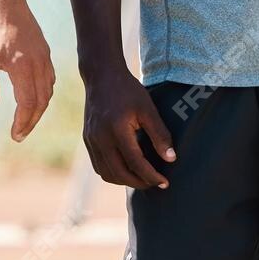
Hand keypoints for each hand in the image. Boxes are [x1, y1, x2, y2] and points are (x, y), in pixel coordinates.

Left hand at [0, 0, 53, 141]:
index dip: (22, 122)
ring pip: (48, 91)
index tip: (15, 135)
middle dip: (32, 121)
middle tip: (19, 134)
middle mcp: (37, 63)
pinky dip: (43, 94)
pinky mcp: (45, 52)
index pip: (27, 103)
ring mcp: (44, 57)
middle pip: (42, 101)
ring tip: (25, 121)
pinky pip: (49, 79)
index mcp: (21, 66)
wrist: (6, 0)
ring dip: (39, 109)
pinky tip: (32, 99)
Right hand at [80, 66, 174, 188]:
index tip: (164, 182)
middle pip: (119, 173)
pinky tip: (126, 170)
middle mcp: (101, 138)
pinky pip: (98, 166)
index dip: (151, 176)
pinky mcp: (87, 140)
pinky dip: (112, 173)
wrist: (102, 76)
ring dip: (124, 181)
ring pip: (106, 173)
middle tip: (155, 183)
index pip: (136, 163)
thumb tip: (171, 159)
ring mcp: (91, 140)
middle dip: (139, 183)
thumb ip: (160, 134)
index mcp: (117, 130)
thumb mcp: (148, 108)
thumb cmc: (128, 90)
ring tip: (142, 179)